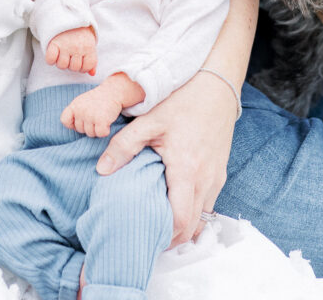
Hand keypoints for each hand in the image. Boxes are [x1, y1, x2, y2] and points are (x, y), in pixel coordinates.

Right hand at [45, 26, 96, 73]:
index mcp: (89, 47)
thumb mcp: (89, 45)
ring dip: (60, 62)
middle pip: (74, 68)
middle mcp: (78, 47)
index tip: (80, 59)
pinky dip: (50, 59)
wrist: (68, 15)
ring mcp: (66, 45)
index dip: (83, 67)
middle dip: (71, 64)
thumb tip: (92, 74)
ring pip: (62, 65)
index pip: (87, 67)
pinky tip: (54, 53)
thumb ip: (91, 60)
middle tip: (70, 55)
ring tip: (62, 53)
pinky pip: (50, 59)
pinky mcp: (54, 43)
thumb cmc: (80, 34)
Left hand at [61, 82, 123, 136]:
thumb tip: (72, 128)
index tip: (81, 121)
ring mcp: (90, 115)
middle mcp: (81, 110)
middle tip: (96, 116)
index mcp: (74, 105)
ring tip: (102, 118)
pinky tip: (107, 122)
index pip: (65, 120)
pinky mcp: (101, 120)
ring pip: (90, 134)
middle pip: (80, 130)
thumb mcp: (82, 102)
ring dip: (97, 129)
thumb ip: (75, 113)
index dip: (72, 124)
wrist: (113, 91)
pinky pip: (100, 134)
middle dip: (89, 126)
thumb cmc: (98, 99)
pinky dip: (105, 131)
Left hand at [95, 72, 236, 245]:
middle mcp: (206, 179)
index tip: (146, 235)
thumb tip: (102, 170)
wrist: (216, 85)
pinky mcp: (220, 172)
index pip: (181, 219)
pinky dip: (194, 210)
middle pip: (192, 226)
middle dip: (172, 237)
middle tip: (149, 234)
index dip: (165, 235)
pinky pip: (208, 202)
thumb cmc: (183, 101)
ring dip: (184, 224)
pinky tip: (176, 201)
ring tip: (160, 220)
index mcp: (187, 169)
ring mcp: (216, 177)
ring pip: (202, 216)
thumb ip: (125, 145)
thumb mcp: (150, 120)